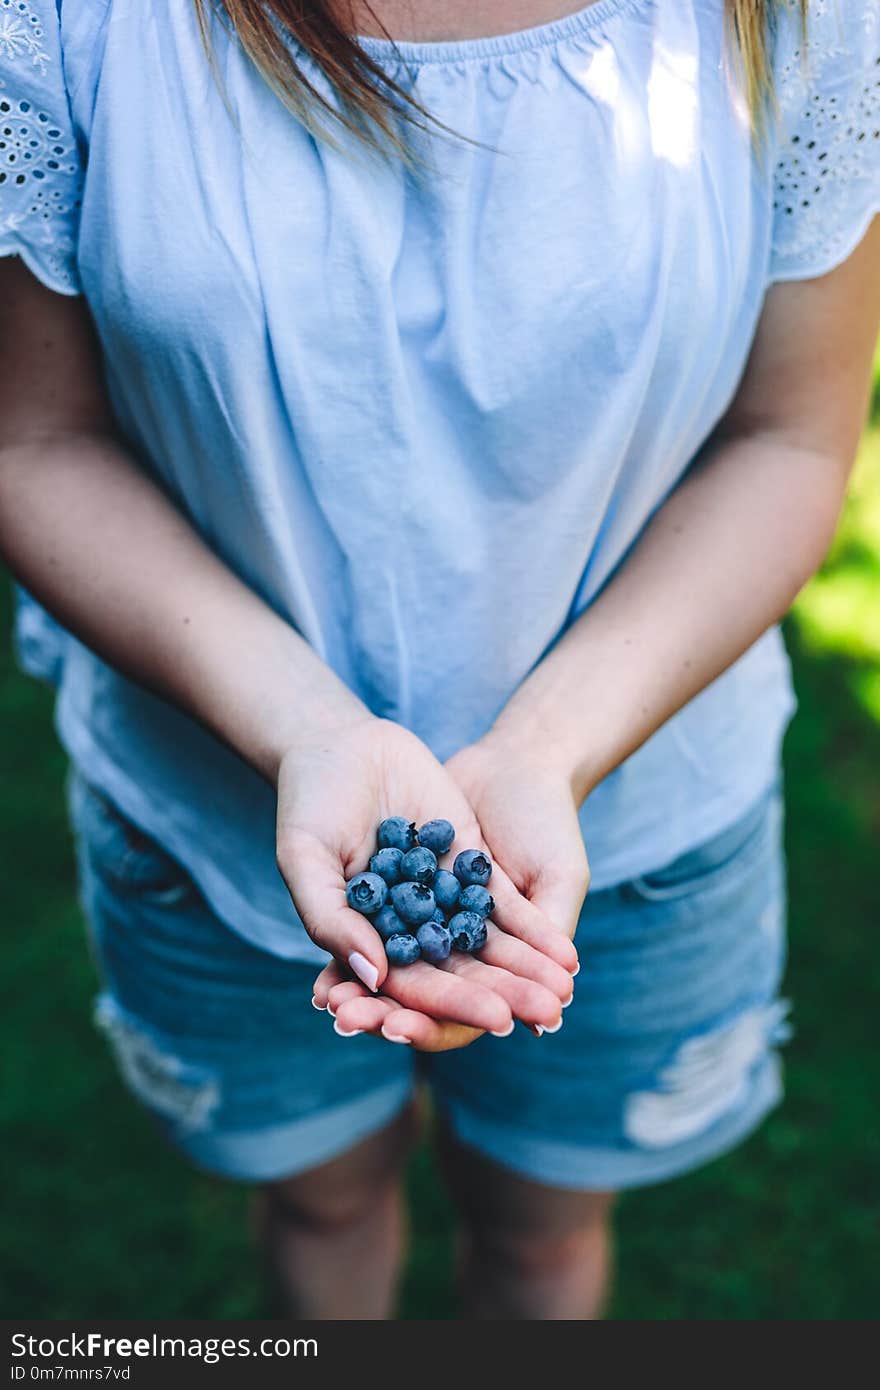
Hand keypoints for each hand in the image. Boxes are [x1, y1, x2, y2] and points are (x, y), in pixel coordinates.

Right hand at [277, 716, 577, 1050]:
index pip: (407, 989)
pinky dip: (533, 932)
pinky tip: (564, 954)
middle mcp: (407, 929)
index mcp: (366, 943)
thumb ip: (332, 918)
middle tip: (542, 1017)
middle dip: (499, 997)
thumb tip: (375, 978)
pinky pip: (504, 907)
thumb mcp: (305, 860)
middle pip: (456, 974)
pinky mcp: (468, 865)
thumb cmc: (307, 805)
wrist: (339, 743)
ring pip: (486, 947)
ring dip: (525, 974)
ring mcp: (441, 898)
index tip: (490, 1022)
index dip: (446, 1007)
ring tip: (561, 996)